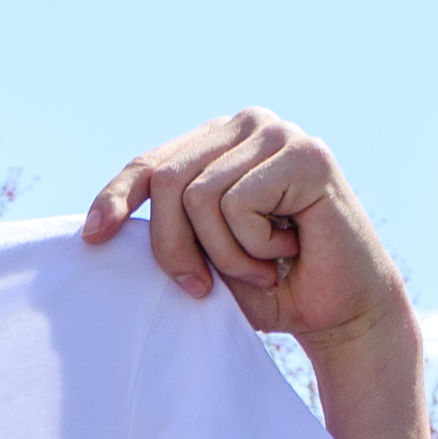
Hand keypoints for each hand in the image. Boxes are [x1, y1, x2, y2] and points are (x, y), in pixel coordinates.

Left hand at [83, 111, 414, 355]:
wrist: (343, 313)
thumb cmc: (274, 287)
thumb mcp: (206, 256)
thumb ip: (171, 228)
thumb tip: (104, 225)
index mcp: (219, 144)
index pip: (151, 162)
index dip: (117, 197)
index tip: (94, 237)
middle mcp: (246, 125)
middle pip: (167, 179)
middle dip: (173, 247)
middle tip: (201, 288)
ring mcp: (278, 133)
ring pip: (199, 196)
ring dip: (225, 254)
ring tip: (262, 266)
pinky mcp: (305, 154)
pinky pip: (238, 204)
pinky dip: (254, 247)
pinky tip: (289, 250)